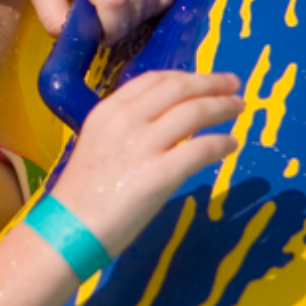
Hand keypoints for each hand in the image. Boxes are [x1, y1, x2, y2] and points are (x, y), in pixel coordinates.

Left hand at [25, 0, 178, 42]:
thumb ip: (51, 17)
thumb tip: (77, 41)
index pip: (114, 4)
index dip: (110, 29)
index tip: (101, 34)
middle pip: (135, 8)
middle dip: (121, 25)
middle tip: (106, 20)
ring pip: (153, 4)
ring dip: (136, 16)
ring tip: (116, 5)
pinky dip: (152, 4)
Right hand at [47, 71, 241, 252]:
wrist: (68, 230)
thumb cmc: (81, 195)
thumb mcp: (98, 146)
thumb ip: (127, 130)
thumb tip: (165, 124)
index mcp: (107, 111)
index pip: (154, 80)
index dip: (186, 75)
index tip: (204, 79)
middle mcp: (125, 121)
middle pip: (179, 88)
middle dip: (211, 83)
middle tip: (233, 84)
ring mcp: (142, 146)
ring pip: (195, 111)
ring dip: (222, 106)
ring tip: (238, 108)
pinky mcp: (159, 174)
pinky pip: (201, 148)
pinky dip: (221, 143)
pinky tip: (230, 144)